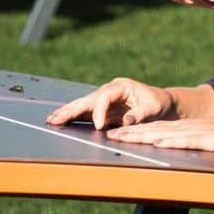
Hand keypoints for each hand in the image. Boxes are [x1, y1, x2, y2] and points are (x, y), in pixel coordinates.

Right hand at [47, 78, 175, 130]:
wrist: (162, 103)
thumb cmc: (158, 104)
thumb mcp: (154, 108)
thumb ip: (140, 114)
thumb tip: (127, 121)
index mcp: (121, 86)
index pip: (104, 97)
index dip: (99, 112)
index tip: (99, 126)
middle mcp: (109, 89)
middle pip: (87, 99)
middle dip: (72, 110)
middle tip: (56, 119)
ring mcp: (104, 98)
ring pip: (82, 105)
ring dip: (67, 113)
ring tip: (51, 120)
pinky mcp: (102, 108)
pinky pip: (85, 112)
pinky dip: (73, 116)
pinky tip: (60, 120)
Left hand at [106, 113, 213, 155]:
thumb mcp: (213, 142)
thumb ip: (199, 145)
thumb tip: (186, 151)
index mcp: (189, 129)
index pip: (158, 129)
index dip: (137, 131)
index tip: (118, 133)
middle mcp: (188, 129)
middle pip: (154, 129)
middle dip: (131, 132)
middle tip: (109, 134)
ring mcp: (197, 133)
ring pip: (163, 134)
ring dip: (142, 136)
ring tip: (123, 138)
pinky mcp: (207, 140)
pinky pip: (185, 140)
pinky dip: (169, 141)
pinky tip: (156, 141)